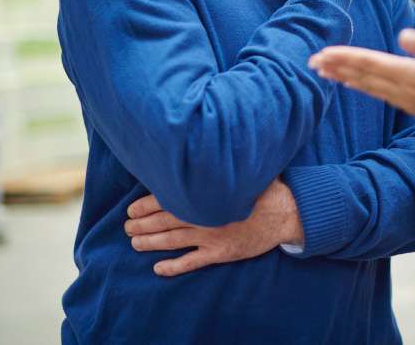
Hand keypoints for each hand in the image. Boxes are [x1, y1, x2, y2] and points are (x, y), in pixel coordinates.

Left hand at [124, 179, 302, 276]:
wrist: (287, 213)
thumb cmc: (265, 188)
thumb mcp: (242, 170)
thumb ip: (220, 165)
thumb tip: (205, 146)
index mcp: (207, 195)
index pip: (168, 199)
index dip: (146, 205)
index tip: (131, 209)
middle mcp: (204, 216)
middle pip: (165, 221)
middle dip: (142, 225)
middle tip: (126, 227)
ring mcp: (211, 236)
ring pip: (172, 241)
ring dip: (150, 243)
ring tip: (135, 243)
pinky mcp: (220, 253)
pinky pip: (191, 262)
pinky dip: (173, 267)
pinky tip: (158, 268)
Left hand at [309, 29, 414, 155]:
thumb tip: (403, 35)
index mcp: (408, 74)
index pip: (369, 63)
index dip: (345, 57)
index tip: (322, 53)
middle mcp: (401, 89)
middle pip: (361, 75)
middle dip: (336, 67)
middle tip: (310, 61)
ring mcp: (404, 98)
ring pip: (366, 85)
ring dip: (343, 77)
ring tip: (322, 71)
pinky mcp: (409, 103)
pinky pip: (376, 92)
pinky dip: (359, 86)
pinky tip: (352, 83)